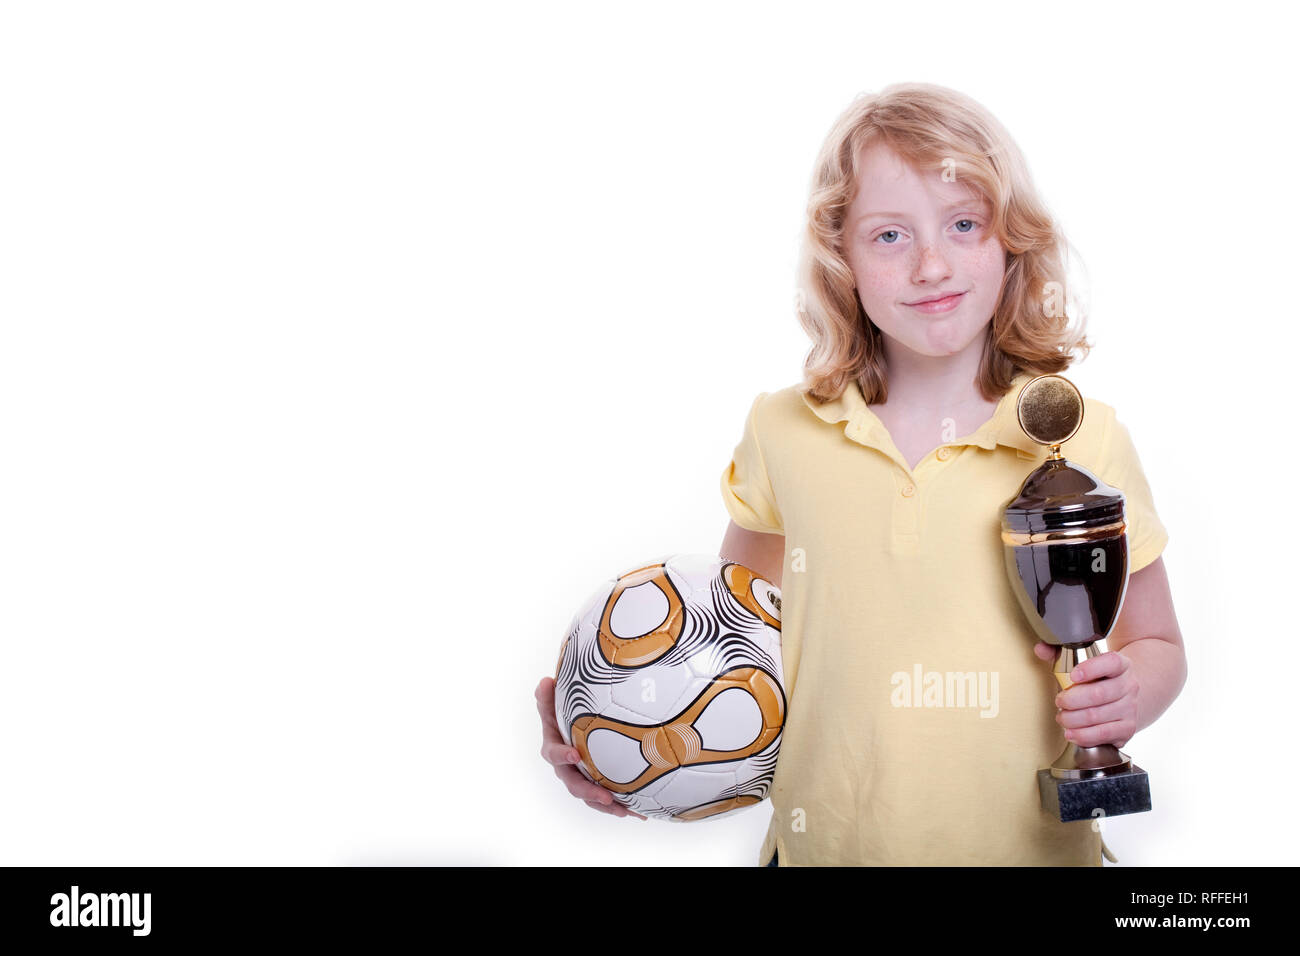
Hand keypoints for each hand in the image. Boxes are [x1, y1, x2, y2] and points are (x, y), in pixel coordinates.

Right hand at [535, 676, 646, 819]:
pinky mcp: (597, 784)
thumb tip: (545, 682)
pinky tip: (641, 812)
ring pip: (591, 797)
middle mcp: (566, 767)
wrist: (572, 725)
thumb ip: (547, 695)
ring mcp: (581, 778)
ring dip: (608, 806)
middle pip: (574, 784)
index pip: (553, 754)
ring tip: (627, 811)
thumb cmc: (561, 713)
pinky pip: (607, 798)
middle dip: (589, 792)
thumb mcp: (552, 702)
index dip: (562, 756)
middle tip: (606, 797)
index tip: (575, 754)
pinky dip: (623, 806)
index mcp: (554, 748)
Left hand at [1032, 643, 1139, 748]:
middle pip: (1098, 694)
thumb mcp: (1084, 662)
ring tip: (1062, 717)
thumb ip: (1059, 653)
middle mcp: (1129, 686)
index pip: (1111, 663)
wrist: (1126, 696)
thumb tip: (1040, 649)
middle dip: (1071, 700)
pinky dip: (1082, 735)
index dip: (1091, 669)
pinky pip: (1102, 734)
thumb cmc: (1098, 679)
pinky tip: (1071, 732)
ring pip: (1096, 716)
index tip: (1073, 675)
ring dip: (1072, 719)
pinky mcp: (1127, 729)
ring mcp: (1130, 708)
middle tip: (1059, 701)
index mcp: (1121, 665)